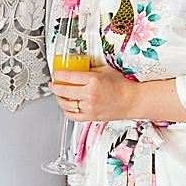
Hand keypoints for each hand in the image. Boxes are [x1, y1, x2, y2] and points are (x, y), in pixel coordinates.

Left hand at [49, 66, 185, 125]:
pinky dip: (67, 111)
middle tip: (53, 84)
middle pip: (63, 90)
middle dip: (54, 86)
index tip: (55, 73)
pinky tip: (67, 106)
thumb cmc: (122, 86)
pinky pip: (72, 116)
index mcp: (93, 80)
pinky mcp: (91, 117)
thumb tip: (78, 68)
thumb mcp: (105, 71)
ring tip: (59, 95)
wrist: (132, 101)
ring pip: (66, 104)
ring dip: (59, 99)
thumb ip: (90, 69)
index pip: (68, 76)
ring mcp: (89, 107)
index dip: (58, 74)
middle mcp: (89, 94)